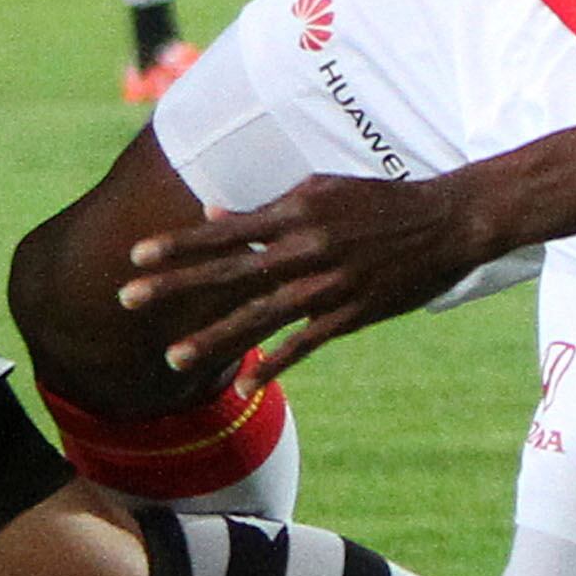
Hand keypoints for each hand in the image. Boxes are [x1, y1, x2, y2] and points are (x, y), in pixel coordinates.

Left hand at [118, 167, 512, 388]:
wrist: (448, 221)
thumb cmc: (379, 201)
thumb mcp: (320, 189)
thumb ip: (266, 208)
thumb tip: (213, 217)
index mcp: (295, 212)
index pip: (224, 232)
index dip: (178, 244)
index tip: (135, 256)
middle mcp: (306, 247)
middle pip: (229, 273)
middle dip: (175, 287)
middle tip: (127, 300)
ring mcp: (330, 284)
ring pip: (260, 316)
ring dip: (213, 338)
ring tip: (171, 358)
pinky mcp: (353, 314)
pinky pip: (305, 344)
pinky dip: (274, 364)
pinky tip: (245, 386)